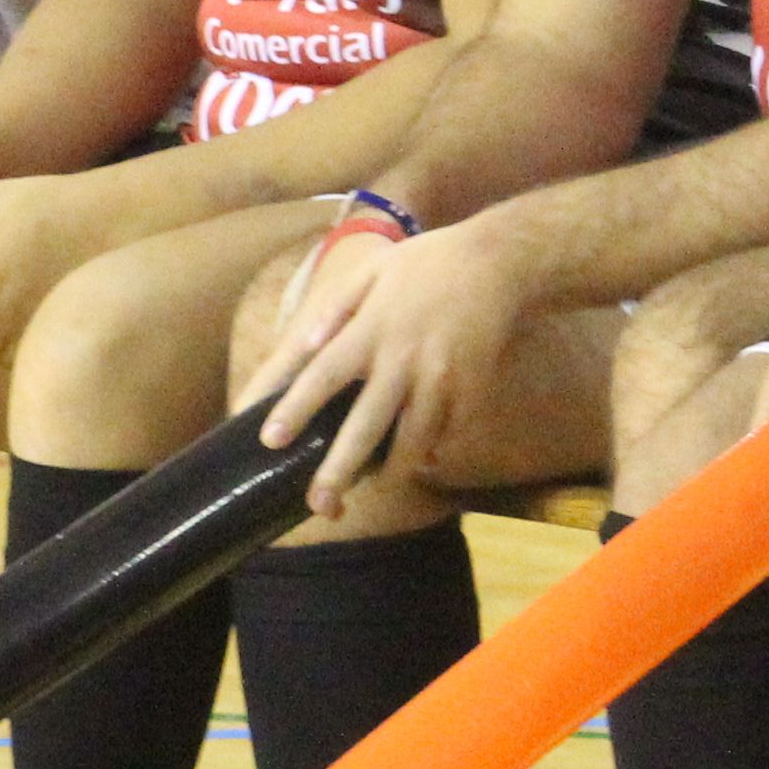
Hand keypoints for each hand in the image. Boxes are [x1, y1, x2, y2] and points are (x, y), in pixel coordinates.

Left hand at [257, 210, 560, 515]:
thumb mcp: (374, 269)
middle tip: (319, 507)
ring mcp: (441, 378)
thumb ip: (336, 307)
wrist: (499, 261)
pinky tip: (418, 454)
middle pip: (365, 426)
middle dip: (339, 470)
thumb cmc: (427, 263)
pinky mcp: (471, 390)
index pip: (324, 375)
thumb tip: (305, 344)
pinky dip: (429, 447)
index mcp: (372, 328)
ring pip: (413, 442)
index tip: (269, 440)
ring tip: (372, 486)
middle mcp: (403, 359)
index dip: (295, 408)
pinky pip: (445, 431)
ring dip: (390, 470)